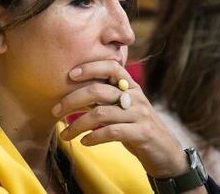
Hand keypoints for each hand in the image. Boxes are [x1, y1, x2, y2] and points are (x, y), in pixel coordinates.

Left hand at [51, 60, 188, 177]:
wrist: (165, 152)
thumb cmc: (136, 127)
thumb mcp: (122, 109)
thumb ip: (103, 99)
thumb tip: (71, 96)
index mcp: (130, 86)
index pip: (111, 67)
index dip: (90, 68)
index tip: (70, 74)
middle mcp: (135, 97)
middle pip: (98, 91)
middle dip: (72, 100)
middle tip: (55, 110)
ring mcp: (139, 114)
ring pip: (101, 114)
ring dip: (77, 125)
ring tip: (65, 135)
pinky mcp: (142, 133)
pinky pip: (112, 132)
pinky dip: (94, 137)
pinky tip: (84, 142)